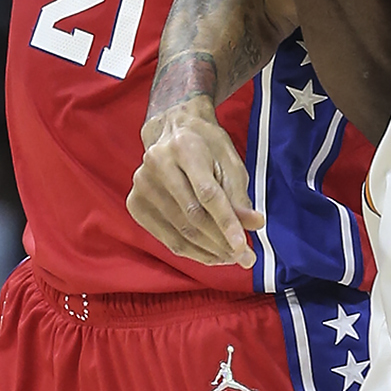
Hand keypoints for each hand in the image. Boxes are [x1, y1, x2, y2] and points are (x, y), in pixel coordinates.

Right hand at [128, 100, 263, 267]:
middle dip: (222, 242)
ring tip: (233, 258)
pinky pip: (168, 238)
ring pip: (181, 232)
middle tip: (246, 258)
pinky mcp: (136, 203)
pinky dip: (193, 252)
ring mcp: (142, 185)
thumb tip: (254, 225)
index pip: (207, 194)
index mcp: (185, 147)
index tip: (244, 247)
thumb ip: (239, 195)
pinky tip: (212, 255)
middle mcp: (157, 164)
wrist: (171, 131)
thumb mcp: (229, 162)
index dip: (227, 222)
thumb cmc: (206, 147)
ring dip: (211, 251)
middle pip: (193, 216)